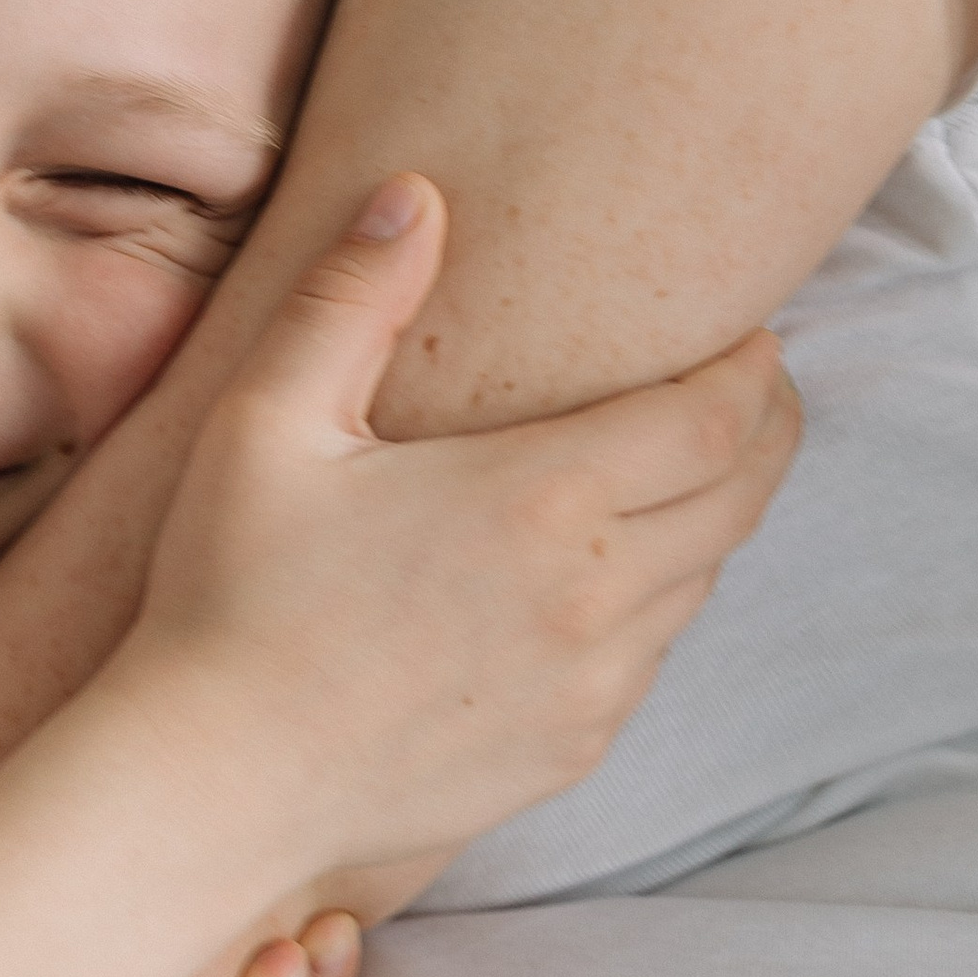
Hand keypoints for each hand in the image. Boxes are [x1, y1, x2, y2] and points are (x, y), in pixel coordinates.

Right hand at [133, 173, 799, 880]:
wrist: (216, 782)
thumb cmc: (227, 595)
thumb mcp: (269, 424)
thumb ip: (351, 300)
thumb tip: (413, 194)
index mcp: (544, 496)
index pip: (719, 416)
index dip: (753, 366)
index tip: (748, 334)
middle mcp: (597, 594)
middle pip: (743, 496)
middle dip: (761, 430)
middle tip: (746, 389)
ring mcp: (592, 686)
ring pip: (700, 582)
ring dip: (705, 520)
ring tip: (668, 477)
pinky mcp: (568, 751)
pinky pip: (646, 664)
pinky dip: (650, 609)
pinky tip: (593, 585)